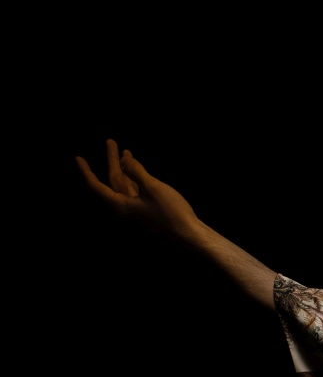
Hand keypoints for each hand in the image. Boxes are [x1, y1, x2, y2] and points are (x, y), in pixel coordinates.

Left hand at [75, 139, 200, 243]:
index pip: (97, 188)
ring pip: (125, 186)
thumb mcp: (152, 187)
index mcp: (121, 206)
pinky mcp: (148, 212)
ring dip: (124, 168)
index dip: (86, 172)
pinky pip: (135, 191)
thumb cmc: (172, 212)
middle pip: (113, 182)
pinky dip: (134, 178)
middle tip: (111, 141)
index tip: (78, 158)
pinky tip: (138, 170)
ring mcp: (137, 211)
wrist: (190, 234)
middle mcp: (126, 210)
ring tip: (125, 151)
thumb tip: (122, 160)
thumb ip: (136, 171)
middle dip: (112, 161)